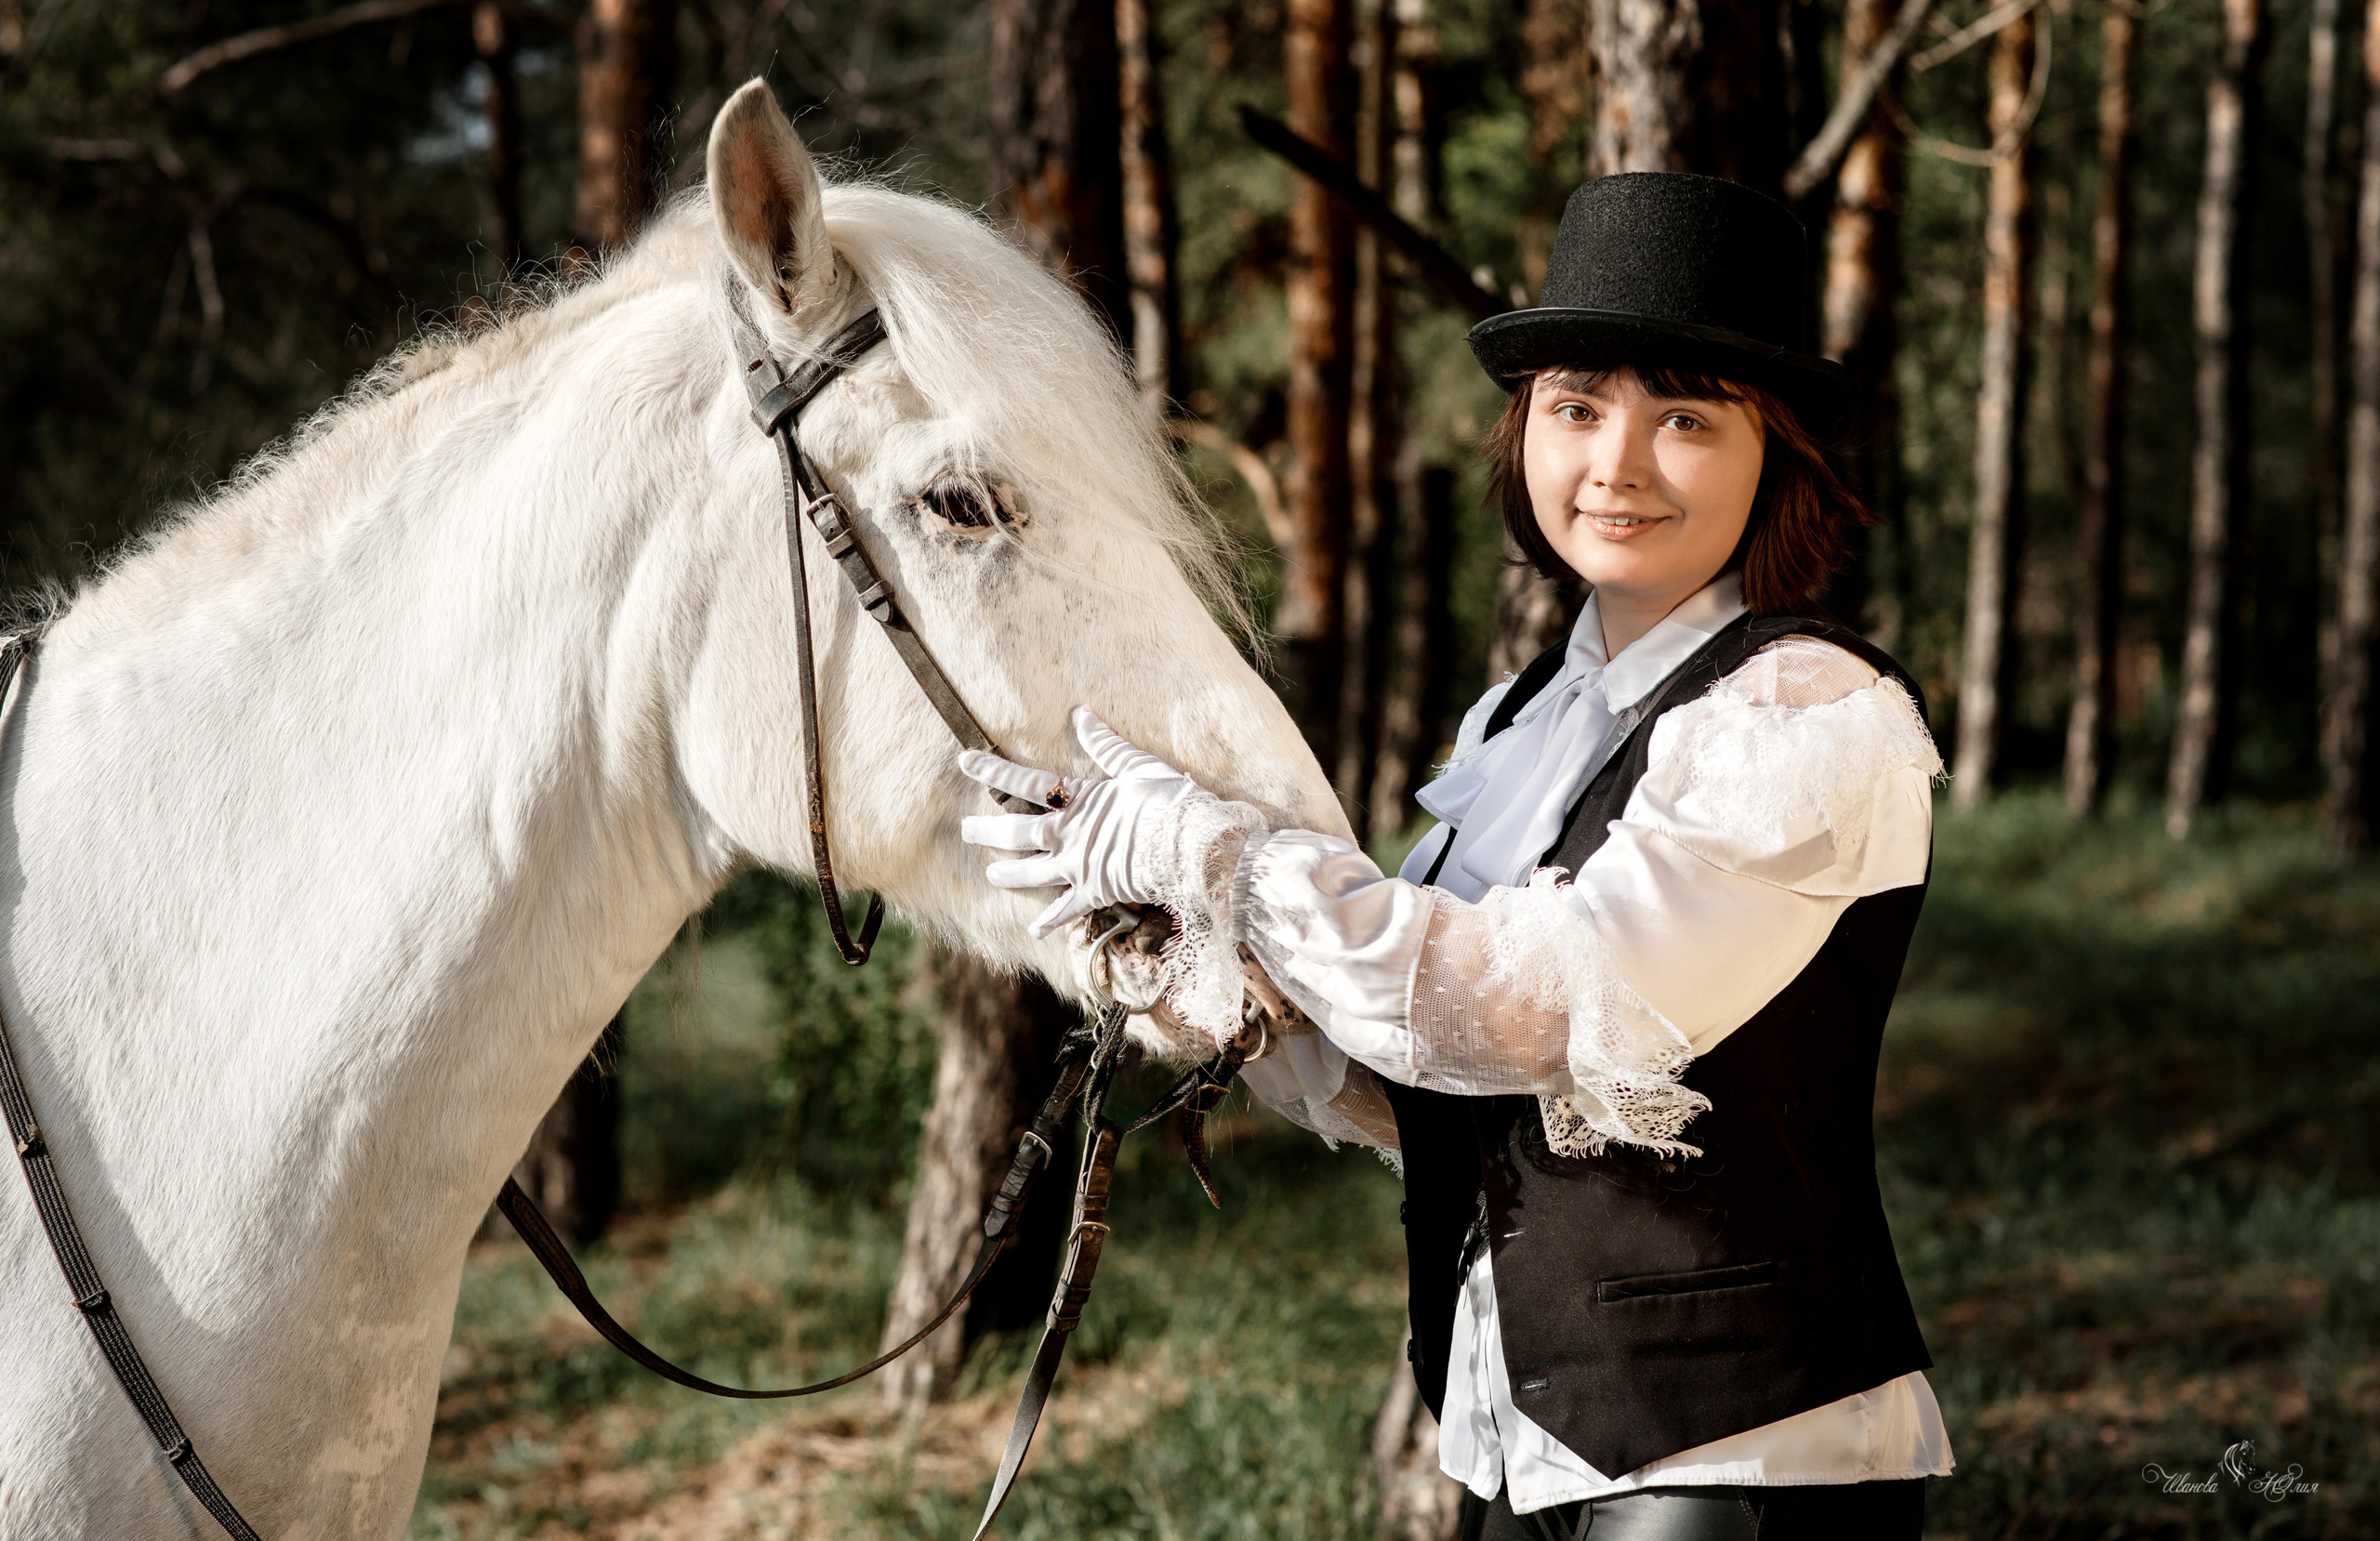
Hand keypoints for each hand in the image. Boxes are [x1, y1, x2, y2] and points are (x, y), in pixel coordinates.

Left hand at [959, 707, 1207, 938]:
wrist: (1187, 843)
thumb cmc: (1166, 800)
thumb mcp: (1136, 765)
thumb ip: (1105, 745)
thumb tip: (1081, 714)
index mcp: (1076, 799)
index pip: (1025, 781)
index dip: (993, 770)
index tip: (964, 761)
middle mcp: (1068, 834)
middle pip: (1017, 833)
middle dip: (987, 831)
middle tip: (965, 830)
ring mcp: (1078, 865)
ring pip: (1033, 873)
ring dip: (1009, 875)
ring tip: (991, 877)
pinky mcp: (1095, 892)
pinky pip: (1067, 910)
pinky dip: (1050, 921)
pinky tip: (1034, 930)